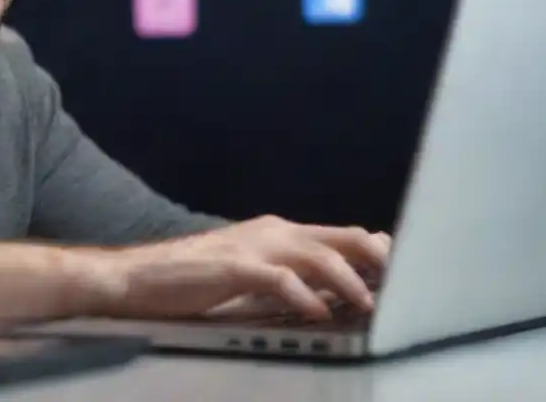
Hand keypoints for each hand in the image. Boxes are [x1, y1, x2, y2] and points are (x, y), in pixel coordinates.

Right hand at [95, 215, 390, 321]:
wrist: (138, 278)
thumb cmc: (195, 280)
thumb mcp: (251, 276)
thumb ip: (290, 278)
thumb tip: (334, 294)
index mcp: (279, 233)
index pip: (343, 235)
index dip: (379, 252)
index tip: (408, 275)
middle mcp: (273, 232)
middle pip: (342, 238)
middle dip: (379, 261)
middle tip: (407, 286)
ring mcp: (253, 246)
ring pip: (319, 256)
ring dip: (350, 282)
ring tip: (371, 305)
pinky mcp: (233, 267)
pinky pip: (278, 279)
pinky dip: (304, 296)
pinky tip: (319, 313)